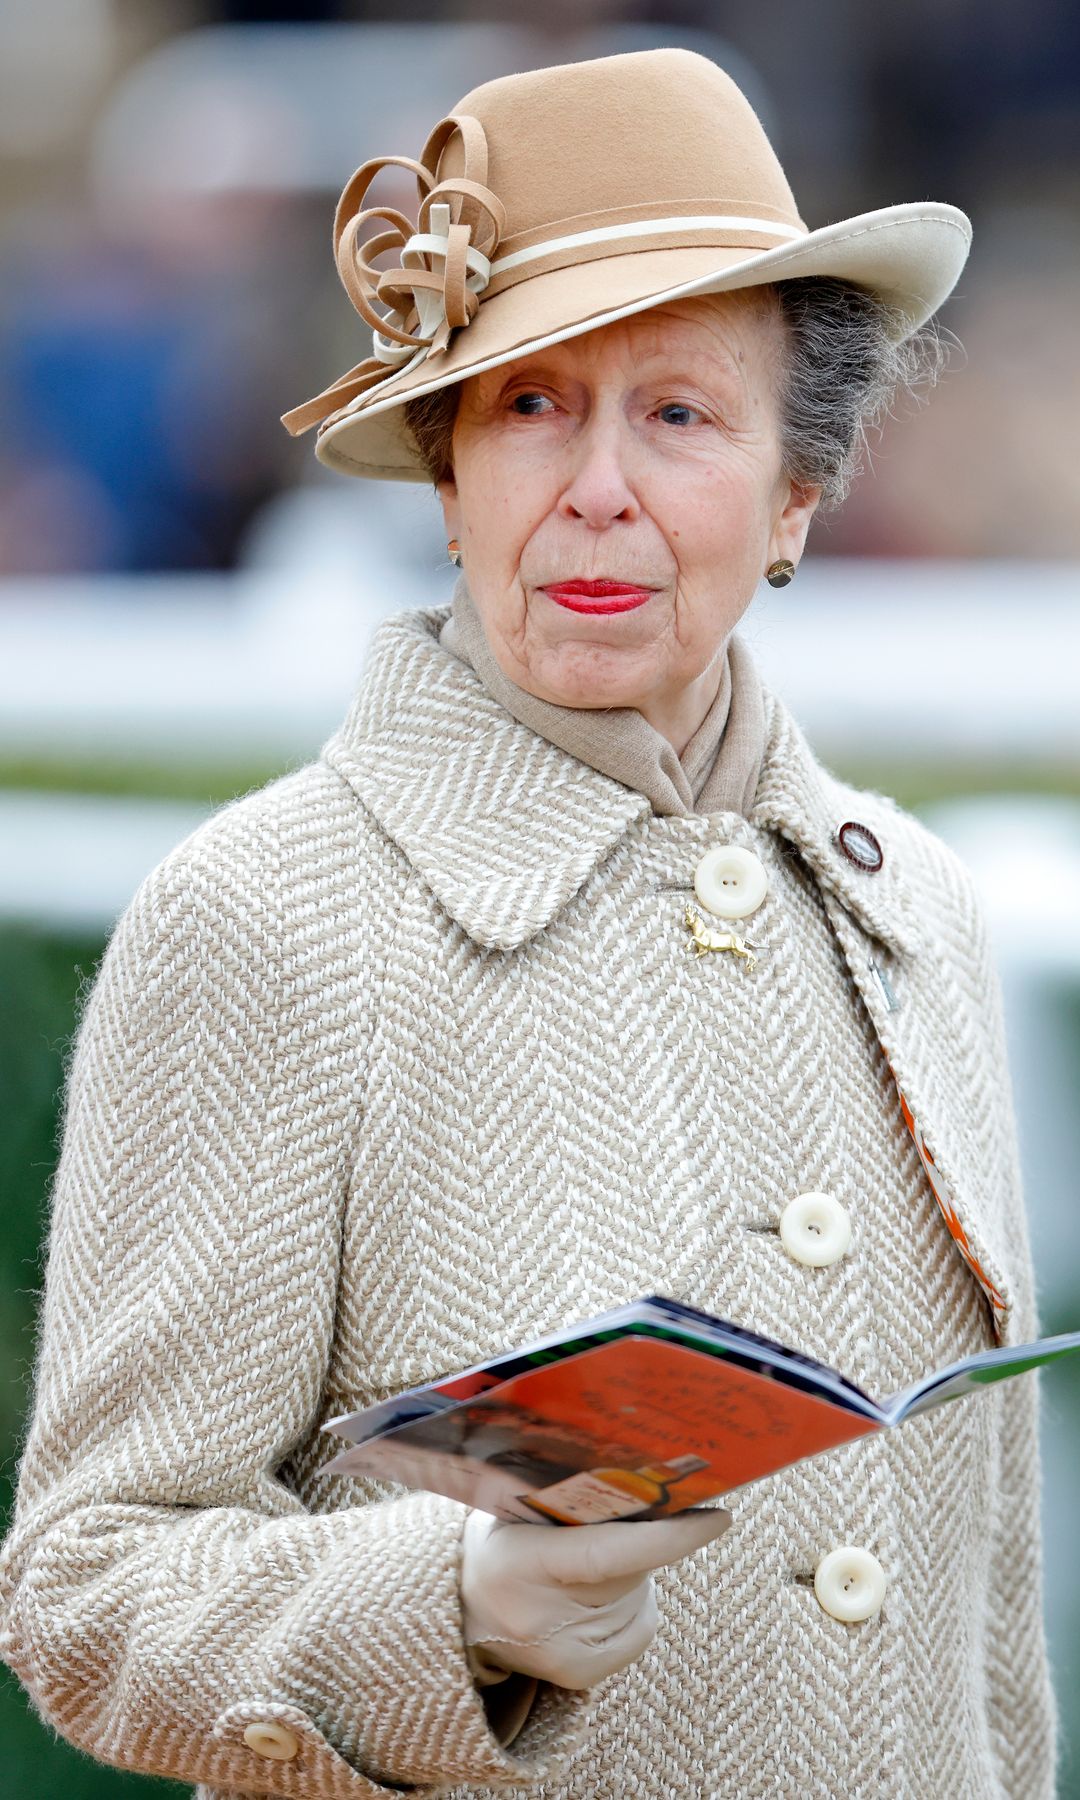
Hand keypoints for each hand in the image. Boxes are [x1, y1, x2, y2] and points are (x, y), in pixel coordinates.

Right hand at [461, 1505, 732, 1689]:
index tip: (717, 1517)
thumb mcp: (524, 1511)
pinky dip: (634, 1605)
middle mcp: (542, 1619)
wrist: (462, 1609)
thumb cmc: (505, 1542)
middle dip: (643, 1540)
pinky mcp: (580, 1678)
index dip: (666, 1537)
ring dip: (634, 1575)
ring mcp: (562, 1656)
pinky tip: (599, 1596)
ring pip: (641, 1599)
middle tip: (617, 1521)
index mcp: (521, 1562)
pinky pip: (641, 1630)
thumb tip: (656, 1493)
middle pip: (631, 1573)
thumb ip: (578, 1504)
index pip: (606, 1554)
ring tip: (587, 1566)